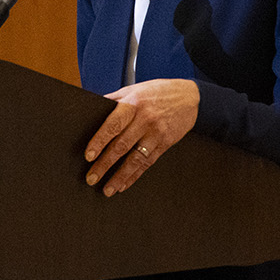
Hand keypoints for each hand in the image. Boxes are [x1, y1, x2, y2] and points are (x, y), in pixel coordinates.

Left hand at [85, 78, 199, 196]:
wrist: (190, 97)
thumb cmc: (159, 92)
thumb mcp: (134, 90)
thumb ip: (114, 100)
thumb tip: (91, 110)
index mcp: (133, 104)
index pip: (113, 125)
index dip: (99, 141)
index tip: (89, 156)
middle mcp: (145, 120)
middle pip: (122, 146)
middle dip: (104, 164)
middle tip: (91, 178)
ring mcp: (156, 133)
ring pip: (135, 159)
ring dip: (120, 176)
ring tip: (108, 189)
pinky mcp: (165, 143)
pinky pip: (148, 162)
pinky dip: (135, 175)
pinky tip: (125, 184)